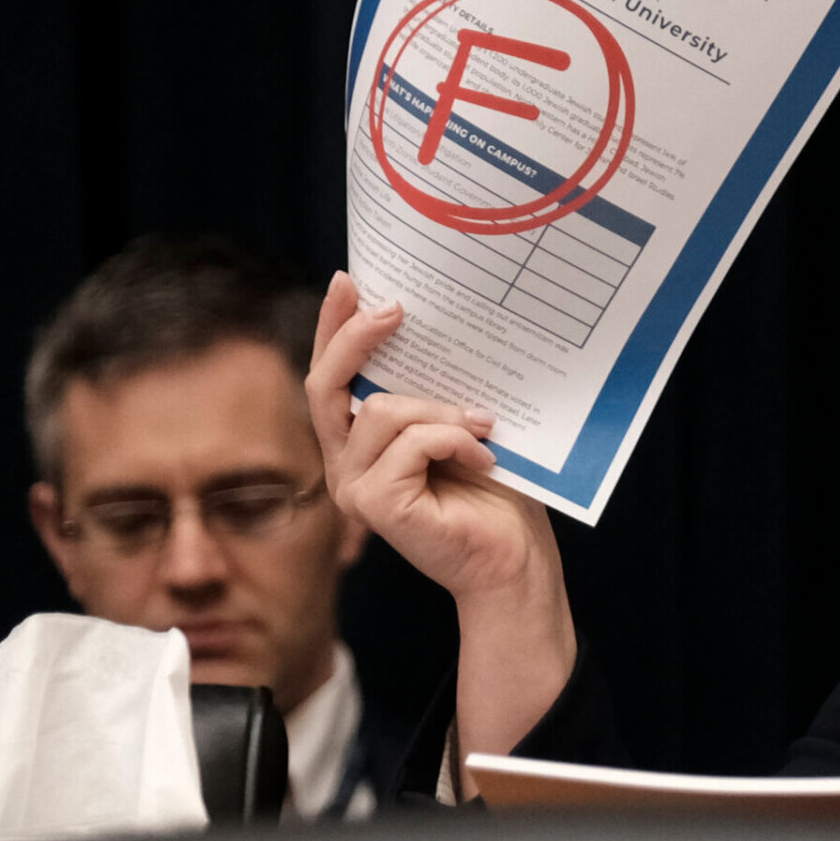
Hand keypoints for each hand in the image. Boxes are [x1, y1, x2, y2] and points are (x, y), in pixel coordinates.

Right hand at [307, 271, 575, 780]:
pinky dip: (453, 439)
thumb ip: (436, 391)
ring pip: (382, 411)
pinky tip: (483, 457)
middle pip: (326, 385)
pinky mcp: (376, 504)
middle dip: (355, 338)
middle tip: (395, 307)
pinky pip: (411, 443)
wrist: (514, 560)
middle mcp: (346, 463)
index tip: (348, 280)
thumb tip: (433, 324)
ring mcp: (355, 487)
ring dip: (441, 410)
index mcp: (363, 442)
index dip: (332, 328)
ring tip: (482, 426)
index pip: (331, 377)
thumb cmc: (496, 494)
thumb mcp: (462, 425)